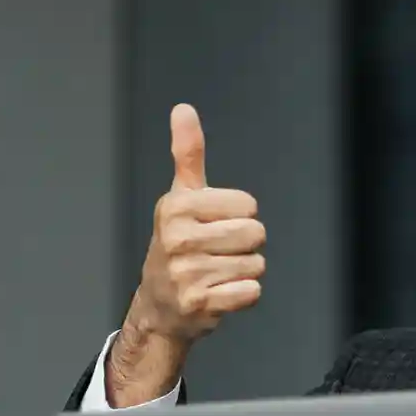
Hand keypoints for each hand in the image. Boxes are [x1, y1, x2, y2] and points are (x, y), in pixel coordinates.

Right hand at [108, 104, 265, 405]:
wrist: (159, 306)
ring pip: (256, 264)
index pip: (248, 205)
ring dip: (243, 271)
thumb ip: (187, 154)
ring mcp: (188, 273)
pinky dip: (243, 295)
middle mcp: (179, 238)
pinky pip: (251, 291)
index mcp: (177, 206)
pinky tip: (220, 293)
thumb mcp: (180, 197)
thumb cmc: (177, 246)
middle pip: (255, 233)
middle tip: (217, 253)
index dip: (240, 216)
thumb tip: (184, 109)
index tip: (214, 226)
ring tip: (216, 273)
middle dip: (245, 245)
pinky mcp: (200, 303)